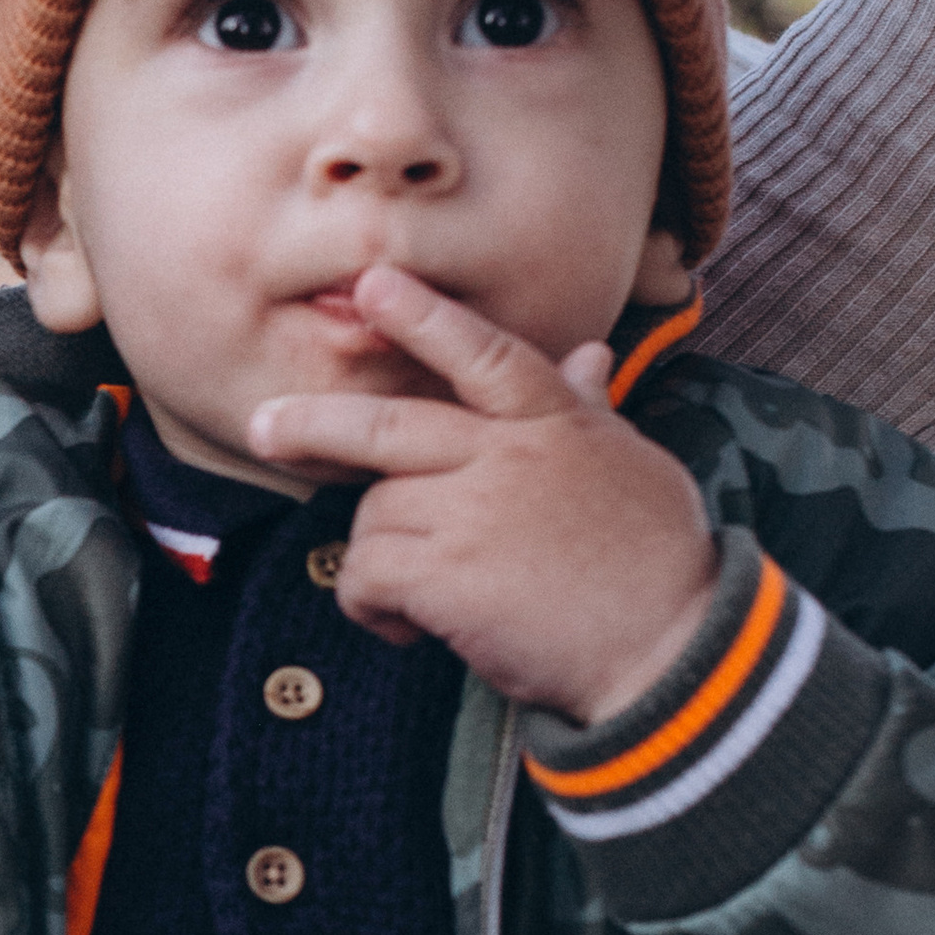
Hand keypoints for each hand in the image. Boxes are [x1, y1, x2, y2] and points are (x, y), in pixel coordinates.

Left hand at [246, 265, 717, 724]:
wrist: (673, 650)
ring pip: (373, 514)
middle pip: (386, 424)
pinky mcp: (444, 573)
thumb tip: (588, 356)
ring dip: (381, 559)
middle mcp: (507, 454)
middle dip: (314, 423)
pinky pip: (364, 575)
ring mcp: (472, 511)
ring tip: (425, 600)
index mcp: (554, 422)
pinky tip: (412, 630)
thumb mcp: (631, 465)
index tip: (371, 283)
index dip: (424, 318)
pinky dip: (371, 607)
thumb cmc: (657, 561)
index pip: (482, 354)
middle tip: (262, 426)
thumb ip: (589, 410)